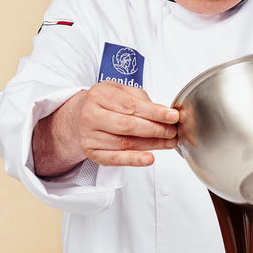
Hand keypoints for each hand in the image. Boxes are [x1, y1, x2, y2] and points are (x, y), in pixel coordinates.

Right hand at [33, 82, 178, 174]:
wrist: (80, 116)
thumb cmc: (105, 103)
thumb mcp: (121, 92)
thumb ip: (141, 100)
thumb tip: (165, 113)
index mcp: (99, 95)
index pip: (131, 105)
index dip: (155, 112)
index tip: (172, 116)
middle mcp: (90, 115)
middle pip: (128, 125)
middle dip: (155, 129)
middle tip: (172, 131)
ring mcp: (89, 135)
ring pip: (124, 143)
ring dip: (151, 144)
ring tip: (168, 143)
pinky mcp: (92, 152)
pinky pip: (114, 159)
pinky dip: (133, 160)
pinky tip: (149, 158)